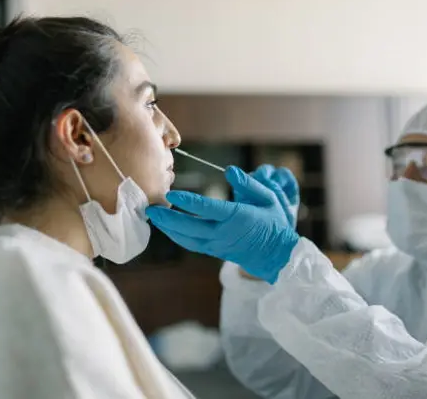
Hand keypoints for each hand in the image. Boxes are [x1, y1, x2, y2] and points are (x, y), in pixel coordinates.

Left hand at [146, 166, 299, 283]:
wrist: (276, 255)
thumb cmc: (273, 222)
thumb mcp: (269, 198)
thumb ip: (249, 184)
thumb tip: (230, 171)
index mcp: (237, 217)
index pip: (208, 209)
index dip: (188, 201)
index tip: (172, 193)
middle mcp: (224, 233)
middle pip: (190, 227)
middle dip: (169, 218)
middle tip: (151, 208)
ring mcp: (218, 245)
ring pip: (187, 239)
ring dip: (169, 229)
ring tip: (154, 217)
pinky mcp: (214, 251)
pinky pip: (191, 245)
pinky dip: (177, 237)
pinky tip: (168, 228)